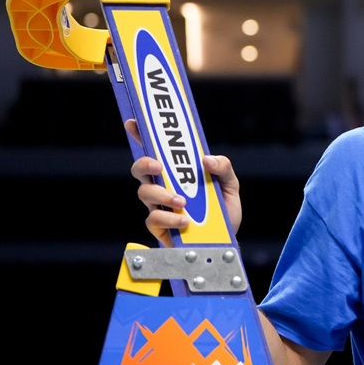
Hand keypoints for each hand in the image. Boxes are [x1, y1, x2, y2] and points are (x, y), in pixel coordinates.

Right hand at [126, 118, 242, 245]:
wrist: (226, 242)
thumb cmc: (224, 211)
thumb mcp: (230, 184)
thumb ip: (223, 167)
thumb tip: (206, 159)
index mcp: (178, 173)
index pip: (156, 150)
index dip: (141, 135)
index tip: (133, 123)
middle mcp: (163, 187)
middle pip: (140, 169)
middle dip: (145, 163)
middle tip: (159, 166)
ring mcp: (159, 206)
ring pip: (144, 192)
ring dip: (162, 194)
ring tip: (182, 201)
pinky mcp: (159, 227)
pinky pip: (153, 219)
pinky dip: (169, 218)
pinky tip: (184, 220)